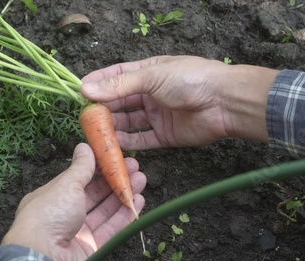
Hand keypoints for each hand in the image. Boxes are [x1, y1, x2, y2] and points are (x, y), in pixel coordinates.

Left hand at [1, 143, 145, 260]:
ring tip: (141, 179)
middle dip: (116, 180)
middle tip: (135, 167)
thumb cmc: (49, 214)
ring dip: (124, 194)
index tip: (116, 157)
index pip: (80, 178)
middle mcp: (65, 213)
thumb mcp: (66, 184)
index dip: (99, 167)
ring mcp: (79, 231)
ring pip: (106, 210)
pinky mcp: (92, 246)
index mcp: (54, 197)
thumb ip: (80, 167)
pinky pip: (111, 228)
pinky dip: (125, 214)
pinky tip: (138, 200)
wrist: (44, 255)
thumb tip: (84, 147)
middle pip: (95, 194)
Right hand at [81, 56, 278, 149]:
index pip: (117, 76)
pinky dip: (128, 143)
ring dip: (113, 127)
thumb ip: (120, 85)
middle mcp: (151, 94)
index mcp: (148, 72)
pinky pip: (142, 140)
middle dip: (103, 109)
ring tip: (95, 132)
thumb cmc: (190, 80)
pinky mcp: (165, 136)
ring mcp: (158, 115)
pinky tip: (114, 144)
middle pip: (120, 102)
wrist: (224, 102)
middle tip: (85, 117)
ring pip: (129, 123)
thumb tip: (87, 88)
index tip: (80, 90)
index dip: (98, 82)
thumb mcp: (151, 76)